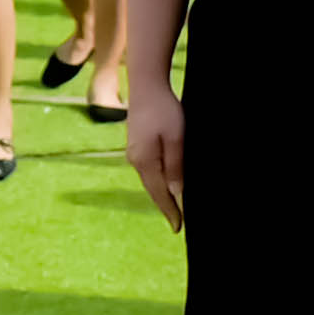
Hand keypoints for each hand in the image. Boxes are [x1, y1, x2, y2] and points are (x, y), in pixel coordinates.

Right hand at [125, 88, 184, 228]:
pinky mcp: (136, 145)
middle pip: (153, 190)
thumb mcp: (177, 139)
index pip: (160, 194)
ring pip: (150, 180)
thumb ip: (176, 167)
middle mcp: (136, 160)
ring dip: (162, 194)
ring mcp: (134, 153)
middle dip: (166, 206)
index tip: (178, 228)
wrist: (146, 85)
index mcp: (145, 161)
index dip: (170, 212)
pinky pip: (148, 170)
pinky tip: (166, 183)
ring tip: (174, 208)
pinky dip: (158, 181)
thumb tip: (176, 194)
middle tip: (179, 223)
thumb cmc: (165, 110)